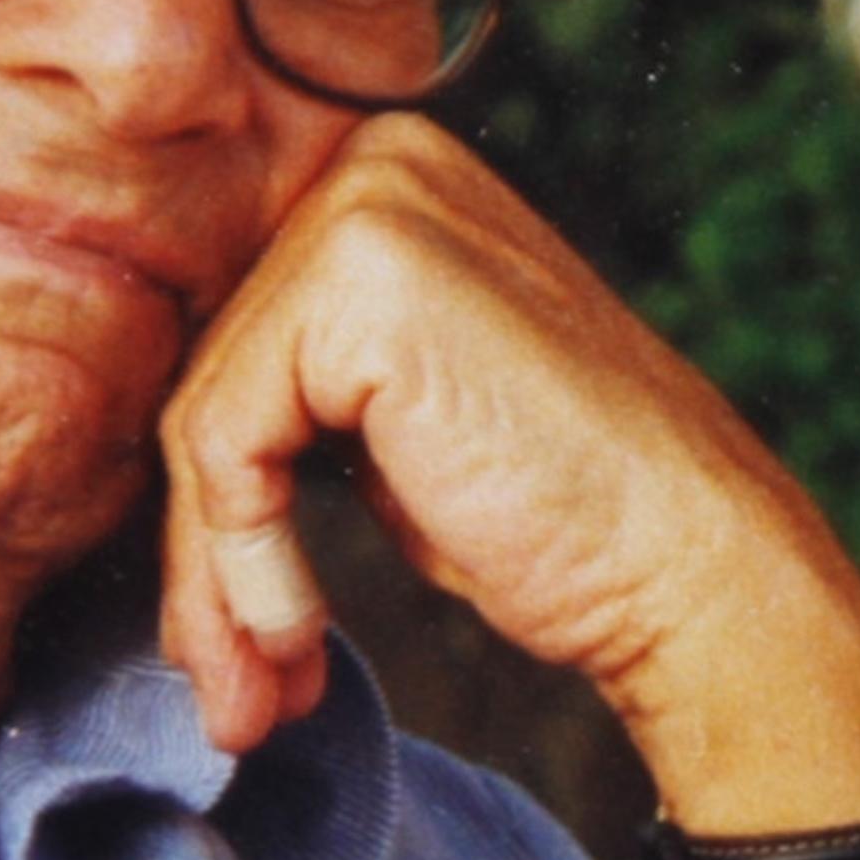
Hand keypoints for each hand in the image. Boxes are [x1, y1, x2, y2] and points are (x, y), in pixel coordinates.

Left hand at [156, 116, 859, 827]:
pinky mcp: (361, 276)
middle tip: (234, 692)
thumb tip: (166, 459)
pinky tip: (296, 640)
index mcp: (389, 180)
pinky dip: (244, 565)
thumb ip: (300, 395)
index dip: (214, 505)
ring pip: (203, 421)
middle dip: (208, 560)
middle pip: (208, 379)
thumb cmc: (567, 518)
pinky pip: (225, 443)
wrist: (693, 569)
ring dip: (217, 588)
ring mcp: (370, 206)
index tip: (233, 639)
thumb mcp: (402, 426)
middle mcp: (376, 161)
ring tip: (253, 698)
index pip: (233, 342)